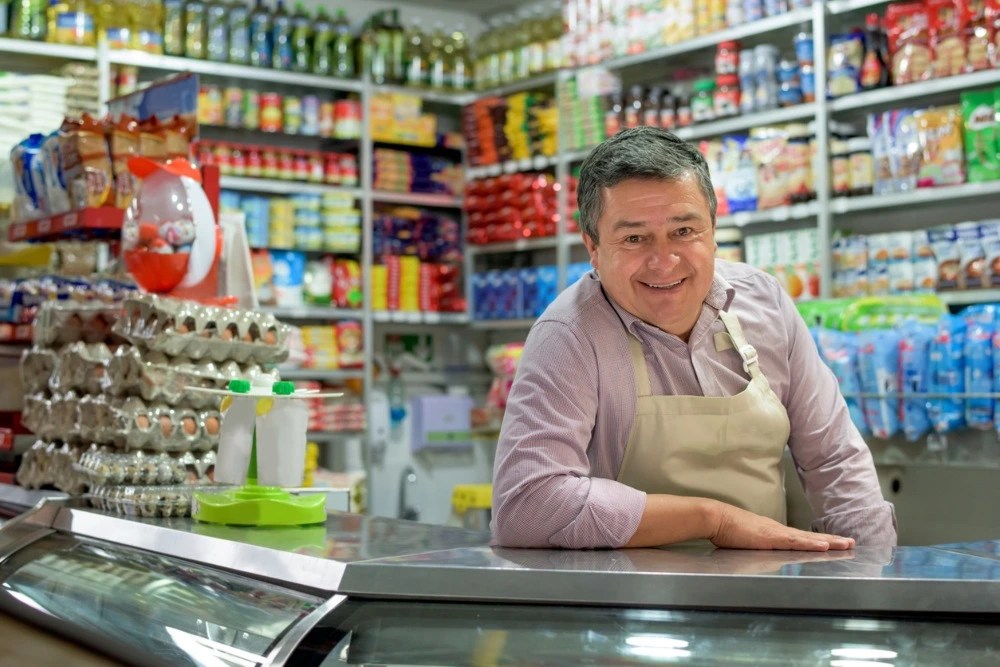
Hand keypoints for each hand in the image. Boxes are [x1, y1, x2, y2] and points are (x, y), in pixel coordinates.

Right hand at [709, 502, 854, 550]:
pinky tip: (825, 546)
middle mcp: (777, 530)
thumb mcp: (742, 539)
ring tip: (847, 544)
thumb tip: (756, 552)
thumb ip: (753, 544)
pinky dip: (812, 543)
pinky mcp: (771, 538)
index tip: (833, 542)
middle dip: (832, 540)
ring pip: (808, 538)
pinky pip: (796, 542)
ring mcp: (775, 533)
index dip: (816, 540)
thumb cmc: (724, 528)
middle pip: (809, 536)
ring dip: (829, 541)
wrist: (715, 517)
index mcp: (771, 531)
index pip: (799, 537)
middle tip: (851, 542)